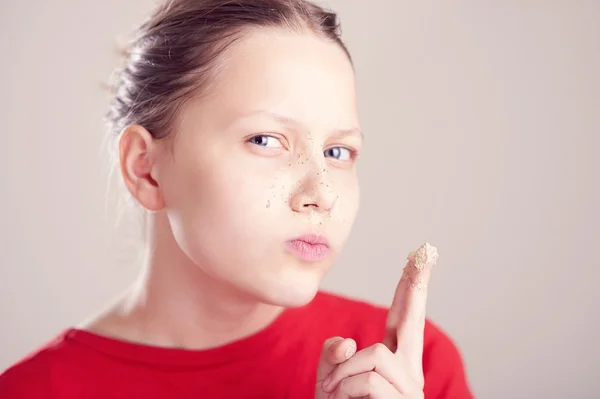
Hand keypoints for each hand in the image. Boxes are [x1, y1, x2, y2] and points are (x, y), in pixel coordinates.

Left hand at [315, 243, 437, 397]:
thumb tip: (349, 342)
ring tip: (334, 392)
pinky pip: (368, 379)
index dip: (409, 289)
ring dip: (344, 372)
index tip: (419, 259)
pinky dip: (345, 386)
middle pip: (412, 321)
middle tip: (424, 254)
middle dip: (416, 286)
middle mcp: (407, 371)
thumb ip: (334, 354)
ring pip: (375, 356)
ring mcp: (409, 389)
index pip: (401, 319)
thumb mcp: (328, 378)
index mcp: (393, 361)